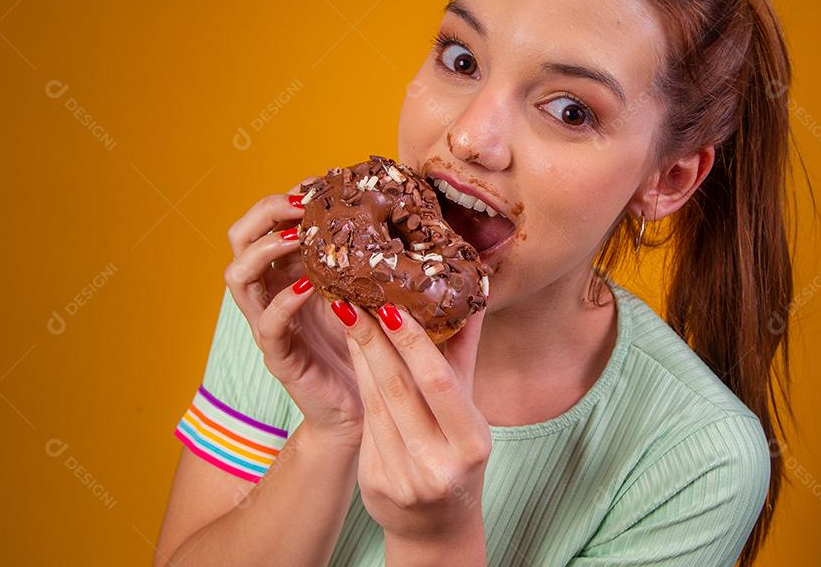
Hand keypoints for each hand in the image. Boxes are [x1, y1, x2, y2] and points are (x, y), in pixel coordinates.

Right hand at [224, 177, 363, 447]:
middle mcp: (272, 293)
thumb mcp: (371, 290)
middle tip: (300, 204)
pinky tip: (309, 287)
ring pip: (238, 276)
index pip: (267, 222)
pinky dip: (284, 301)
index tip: (318, 183)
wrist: (366, 411)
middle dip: (266, 212)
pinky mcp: (280, 356)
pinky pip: (267, 324)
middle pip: (239, 239)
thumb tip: (410, 213)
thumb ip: (375, 258)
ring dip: (266, 248)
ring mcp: (269, 324)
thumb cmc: (371, 347)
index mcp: (291, 272)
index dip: (286, 198)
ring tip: (299, 237)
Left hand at [340, 300, 491, 544]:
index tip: (391, 306)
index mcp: (471, 444)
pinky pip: (365, 424)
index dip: (412, 343)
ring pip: (376, 403)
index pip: (439, 383)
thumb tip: (472, 295)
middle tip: (353, 300)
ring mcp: (403, 477)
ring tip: (348, 317)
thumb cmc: (458, 457)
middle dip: (374, 341)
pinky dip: (359, 387)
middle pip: (399, 390)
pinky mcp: (374, 483)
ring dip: (360, 357)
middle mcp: (437, 464)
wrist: (438, 527)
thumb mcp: (470, 413)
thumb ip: (465, 355)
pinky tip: (353, 358)